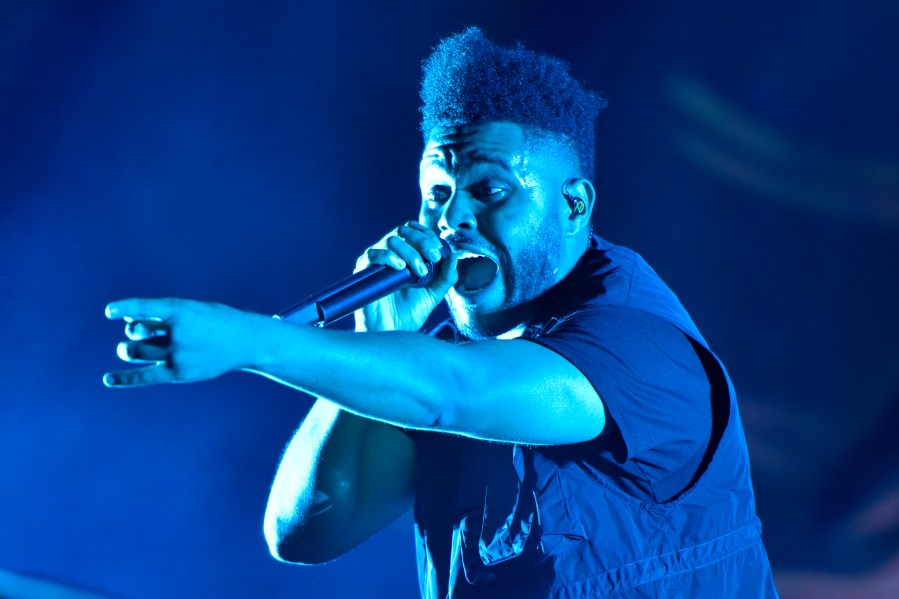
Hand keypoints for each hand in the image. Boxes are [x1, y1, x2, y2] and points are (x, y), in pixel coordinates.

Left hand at [103, 298, 264, 386]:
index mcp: (181, 310)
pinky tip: (107, 379)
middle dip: (132, 332)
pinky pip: (145, 376)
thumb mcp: (191, 309)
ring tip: (131, 349)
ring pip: (136, 352)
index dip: (126, 308)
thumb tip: (127, 324)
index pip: (146, 308)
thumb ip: (161, 316)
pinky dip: (125, 378)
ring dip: (128, 350)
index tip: (109, 312)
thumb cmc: (214, 321)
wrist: (246, 341)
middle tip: (140, 333)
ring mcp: (179, 354)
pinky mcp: (179, 373)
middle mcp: (178, 332)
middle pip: (136, 332)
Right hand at [354, 221, 456, 331]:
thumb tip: (454, 256)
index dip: (427, 235)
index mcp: (405, 255)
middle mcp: (389, 255)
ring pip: (391, 240)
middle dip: (422, 241)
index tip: (439, 250)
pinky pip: (373, 254)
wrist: (391, 332)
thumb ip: (446, 277)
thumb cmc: (409, 314)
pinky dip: (389, 257)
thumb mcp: (434, 294)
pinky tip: (401, 268)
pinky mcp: (364, 272)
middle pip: (403, 231)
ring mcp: (376, 262)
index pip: (413, 231)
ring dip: (410, 252)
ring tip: (420, 272)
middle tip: (434, 257)